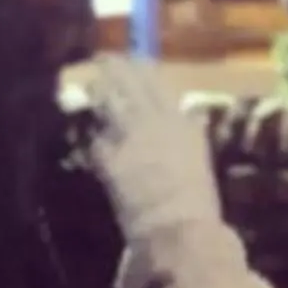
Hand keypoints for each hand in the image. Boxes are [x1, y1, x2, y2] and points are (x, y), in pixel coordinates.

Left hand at [80, 57, 223, 246]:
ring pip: (107, 99)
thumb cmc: (196, 201)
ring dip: (98, 91)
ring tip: (90, 87)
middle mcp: (154, 119)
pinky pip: (95, 138)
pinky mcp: (107, 155)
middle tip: (102, 61)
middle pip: (127, 80)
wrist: (178, 228)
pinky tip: (89, 137)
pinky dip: (93, 138)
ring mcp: (128, 134)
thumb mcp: (199, 157)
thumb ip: (191, 132)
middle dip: (112, 68)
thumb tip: (191, 114)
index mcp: (180, 119)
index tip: (129, 60)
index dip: (138, 66)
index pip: (155, 80)